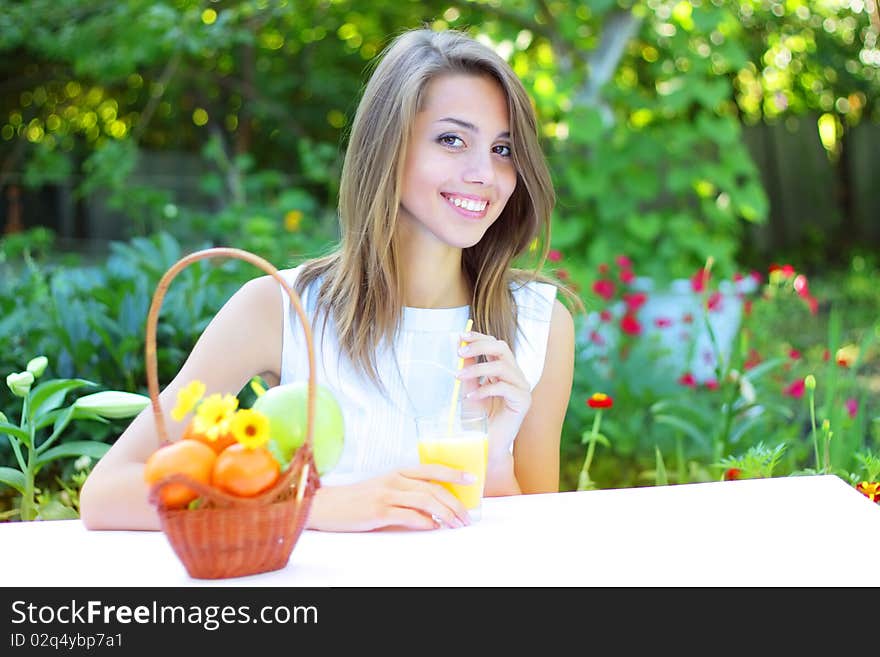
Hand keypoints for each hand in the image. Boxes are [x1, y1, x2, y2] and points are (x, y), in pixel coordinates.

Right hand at [306, 465, 473, 531]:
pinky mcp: (379, 511)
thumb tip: (433, 509)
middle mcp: (394, 480)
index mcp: (397, 472)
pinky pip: (408, 515)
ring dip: (445, 514)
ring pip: (425, 501)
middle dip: (455, 503)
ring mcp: (386, 494)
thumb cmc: (356, 500)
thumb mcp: (383, 488)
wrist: (326, 505)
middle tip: (467, 517)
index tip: (472, 479)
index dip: (453, 474)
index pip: (431, 469)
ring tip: (456, 525)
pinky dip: (424, 522)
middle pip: (433, 488)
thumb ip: (405, 493)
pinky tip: (433, 527)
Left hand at [455, 330, 530, 458]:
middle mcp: (516, 376)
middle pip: (502, 348)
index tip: (461, 336)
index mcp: (505, 370)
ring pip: (502, 367)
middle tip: (460, 352)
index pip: (496, 345)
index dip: (479, 338)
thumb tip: (460, 346)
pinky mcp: (524, 401)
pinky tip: (470, 397)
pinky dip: (484, 390)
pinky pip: (504, 387)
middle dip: (480, 346)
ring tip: (459, 377)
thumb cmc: (479, 419)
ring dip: (477, 369)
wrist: (486, 444)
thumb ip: (468, 368)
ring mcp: (522, 388)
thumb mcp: (469, 388)